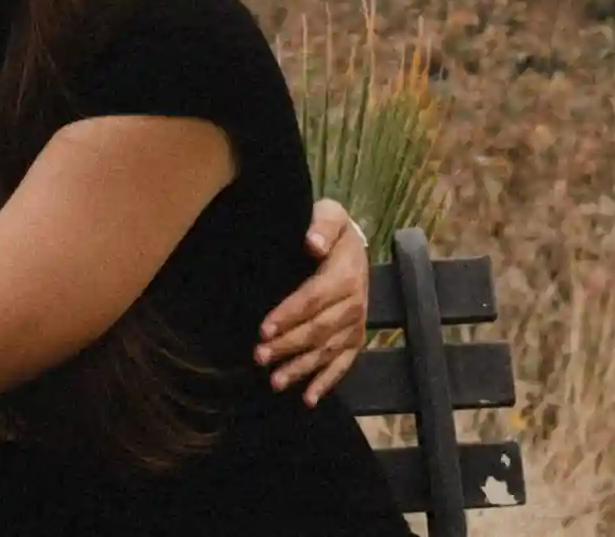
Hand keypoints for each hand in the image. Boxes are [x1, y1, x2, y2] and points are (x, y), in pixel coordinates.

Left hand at [256, 195, 369, 400]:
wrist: (354, 245)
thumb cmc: (332, 230)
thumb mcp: (330, 215)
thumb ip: (322, 225)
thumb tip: (312, 242)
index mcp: (345, 276)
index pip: (312, 299)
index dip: (288, 315)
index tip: (263, 329)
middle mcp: (354, 304)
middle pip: (318, 330)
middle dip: (287, 346)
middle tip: (259, 357)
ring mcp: (356, 325)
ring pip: (327, 352)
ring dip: (301, 368)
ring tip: (275, 381)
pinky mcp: (355, 339)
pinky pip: (343, 364)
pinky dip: (326, 383)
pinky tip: (307, 399)